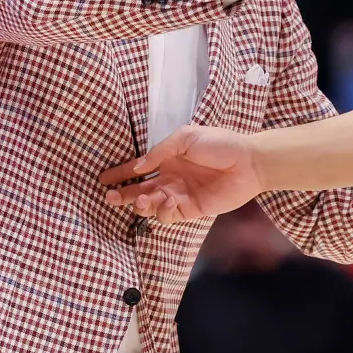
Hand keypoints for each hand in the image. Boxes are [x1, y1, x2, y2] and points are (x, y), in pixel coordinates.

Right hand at [100, 125, 263, 222]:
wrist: (249, 161)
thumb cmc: (221, 143)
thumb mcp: (187, 137)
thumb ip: (160, 151)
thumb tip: (137, 166)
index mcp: (168, 159)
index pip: (138, 169)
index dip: (120, 174)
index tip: (103, 179)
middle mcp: (171, 178)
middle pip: (139, 190)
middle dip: (123, 195)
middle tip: (110, 197)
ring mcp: (180, 195)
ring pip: (150, 205)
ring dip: (140, 203)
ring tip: (141, 198)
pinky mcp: (191, 210)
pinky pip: (168, 215)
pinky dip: (161, 211)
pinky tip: (166, 201)